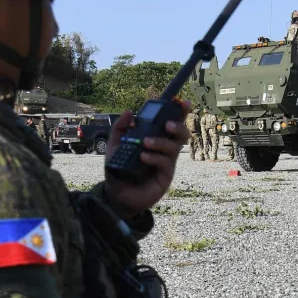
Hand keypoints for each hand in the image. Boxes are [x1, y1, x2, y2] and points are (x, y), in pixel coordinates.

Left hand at [104, 100, 191, 218]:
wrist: (116, 195)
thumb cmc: (119, 170)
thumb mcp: (115, 146)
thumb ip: (120, 129)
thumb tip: (129, 112)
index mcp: (156, 138)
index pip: (171, 122)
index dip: (180, 112)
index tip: (182, 102)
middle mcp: (164, 149)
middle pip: (181, 133)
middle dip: (178, 125)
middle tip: (167, 124)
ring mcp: (167, 162)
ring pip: (174, 147)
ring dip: (161, 142)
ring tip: (146, 142)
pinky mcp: (166, 175)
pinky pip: (166, 162)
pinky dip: (155, 157)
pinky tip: (144, 157)